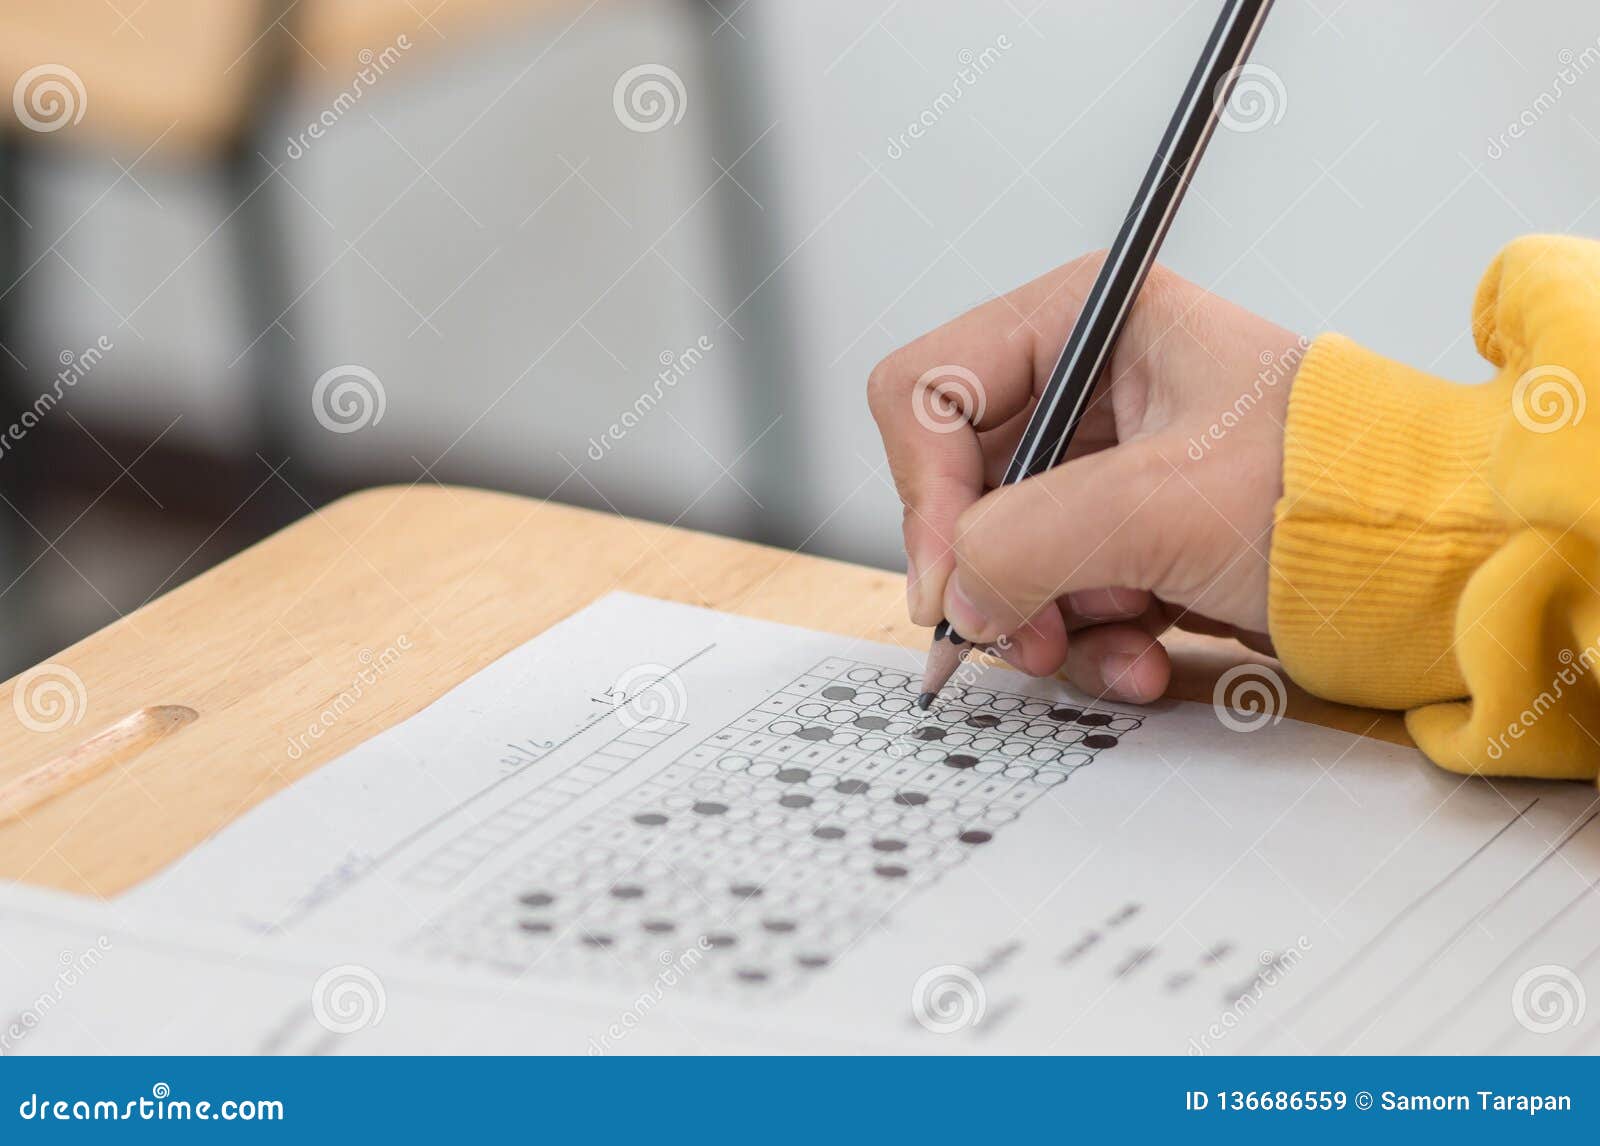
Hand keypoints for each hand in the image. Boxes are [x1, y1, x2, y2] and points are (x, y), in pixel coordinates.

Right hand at [868, 251, 1304, 702]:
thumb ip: (1028, 541)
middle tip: (1020, 633)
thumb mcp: (1163, 503)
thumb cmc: (1336, 487)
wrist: (1433, 564)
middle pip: (959, 488)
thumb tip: (957, 598)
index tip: (953, 579)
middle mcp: (1084, 390)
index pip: (931, 393)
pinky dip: (1087, 642)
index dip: (927, 491)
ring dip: (1044, 621)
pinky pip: (1053, 598)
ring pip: (999, 556)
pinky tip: (1145, 656)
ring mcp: (1101, 472)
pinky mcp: (1124, 541)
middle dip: (991, 574)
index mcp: (1088, 323)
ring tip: (1113, 647)